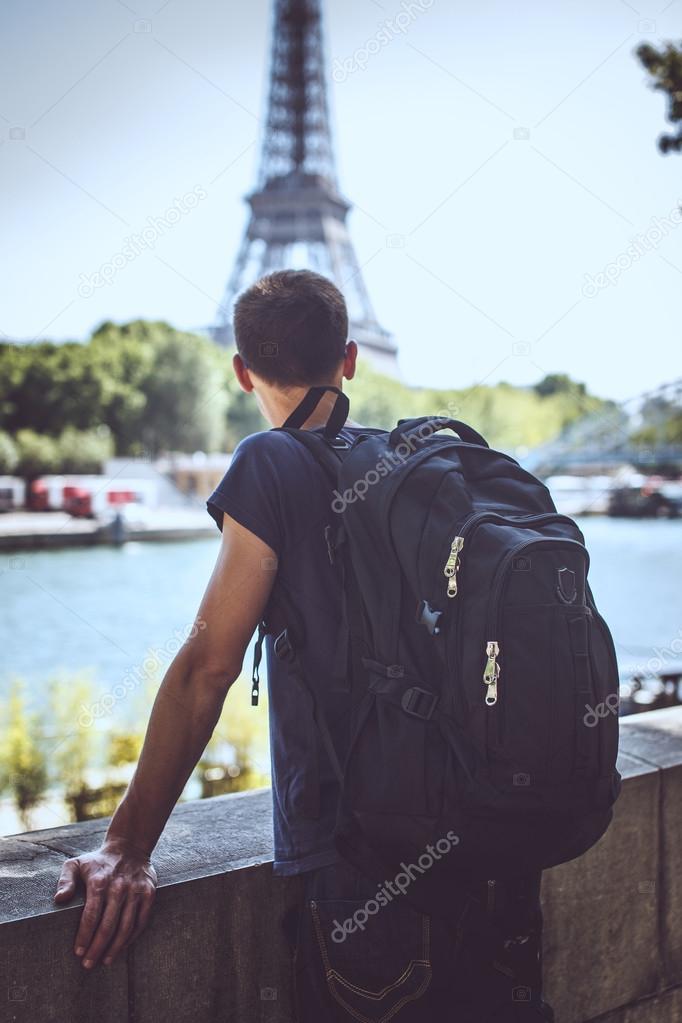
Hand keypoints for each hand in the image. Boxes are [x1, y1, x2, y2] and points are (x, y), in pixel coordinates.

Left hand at [53, 838, 157, 968]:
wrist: (129, 846)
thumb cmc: (98, 861)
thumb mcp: (76, 864)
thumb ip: (65, 880)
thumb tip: (59, 900)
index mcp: (99, 882)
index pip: (91, 916)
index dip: (84, 937)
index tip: (78, 953)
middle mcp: (119, 887)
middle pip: (108, 926)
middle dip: (97, 948)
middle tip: (88, 964)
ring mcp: (136, 891)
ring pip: (126, 927)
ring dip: (115, 948)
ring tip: (105, 961)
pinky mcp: (149, 893)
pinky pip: (141, 921)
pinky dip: (132, 937)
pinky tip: (122, 947)